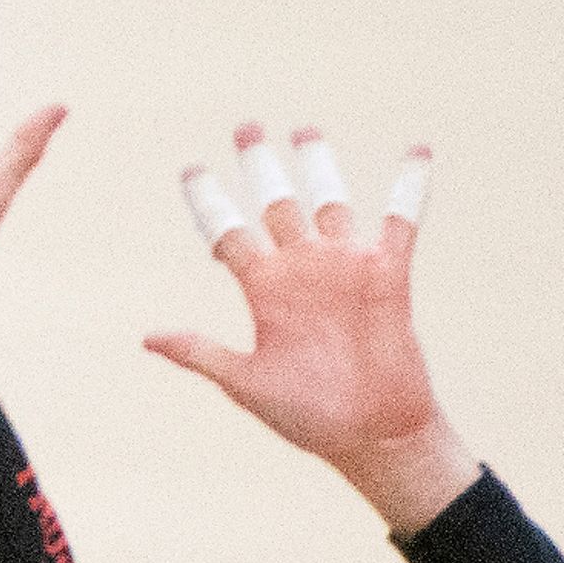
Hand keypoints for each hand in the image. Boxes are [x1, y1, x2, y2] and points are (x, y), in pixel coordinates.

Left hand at [146, 128, 477, 535]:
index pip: (228, 233)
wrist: (369, 435)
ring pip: (329, 201)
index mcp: (263, 291)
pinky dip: (409, 186)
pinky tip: (416, 148)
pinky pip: (401, 221)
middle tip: (246, 127)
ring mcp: (343, 269)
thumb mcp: (244, 383)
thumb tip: (147, 337)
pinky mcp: (388, 275)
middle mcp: (301, 270)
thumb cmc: (306, 416)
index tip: (190, 169)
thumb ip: (200, 352)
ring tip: (305, 130)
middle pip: (276, 203)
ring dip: (319, 166)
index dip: (209, 201)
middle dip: (260, 166)